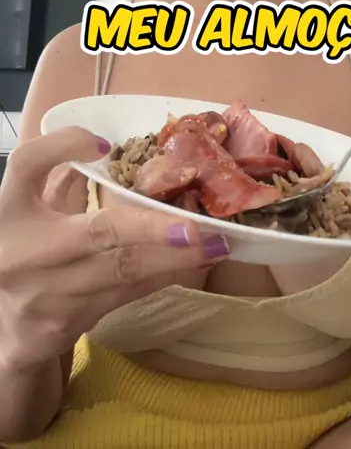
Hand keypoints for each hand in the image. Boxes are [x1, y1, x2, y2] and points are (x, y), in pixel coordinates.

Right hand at [0, 127, 228, 372]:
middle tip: (195, 225)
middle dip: (152, 228)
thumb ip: (60, 173)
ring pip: (122, 270)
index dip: (63, 146)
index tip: (103, 143)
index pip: (27, 165)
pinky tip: (196, 266)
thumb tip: (109, 143)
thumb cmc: (23, 250)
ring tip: (216, 245)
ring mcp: (47, 292)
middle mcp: (25, 250)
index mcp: (9, 208)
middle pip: (96, 232)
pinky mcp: (66, 322)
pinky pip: (127, 295)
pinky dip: (164, 277)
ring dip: (175, 257)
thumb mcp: (31, 207)